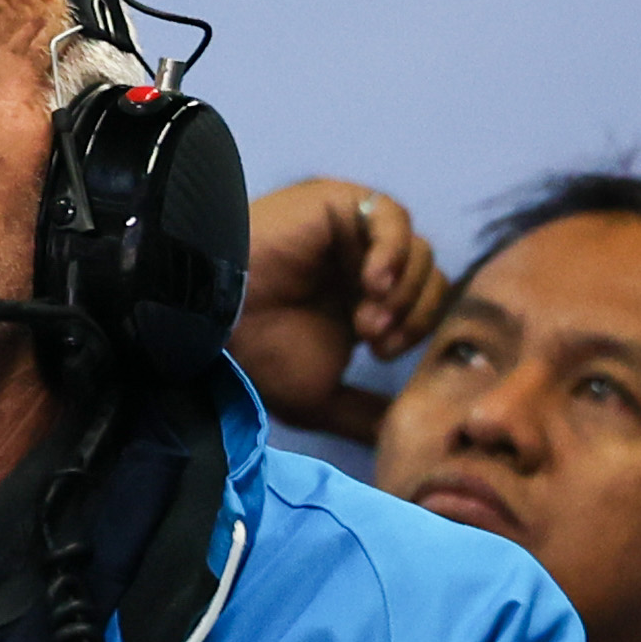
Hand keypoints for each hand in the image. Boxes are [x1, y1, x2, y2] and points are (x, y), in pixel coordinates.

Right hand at [235, 179, 447, 441]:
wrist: (212, 318)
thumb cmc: (254, 358)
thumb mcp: (320, 398)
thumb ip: (363, 413)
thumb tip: (399, 437)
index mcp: (357, 302)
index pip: (421, 305)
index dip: (414, 330)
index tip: (378, 356)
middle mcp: (357, 264)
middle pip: (428, 278)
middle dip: (412, 315)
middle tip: (375, 339)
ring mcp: (349, 233)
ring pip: (417, 252)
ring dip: (402, 292)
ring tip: (366, 317)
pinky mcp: (337, 204)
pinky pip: (391, 217)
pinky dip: (392, 252)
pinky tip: (371, 282)